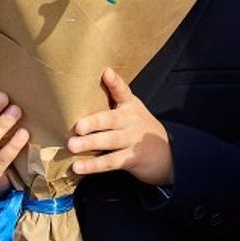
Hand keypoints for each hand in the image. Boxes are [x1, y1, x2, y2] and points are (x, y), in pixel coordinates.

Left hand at [68, 69, 171, 184]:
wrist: (167, 154)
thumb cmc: (137, 129)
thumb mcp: (130, 111)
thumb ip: (111, 103)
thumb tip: (76, 97)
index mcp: (130, 106)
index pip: (123, 91)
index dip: (115, 83)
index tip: (106, 73)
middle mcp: (131, 121)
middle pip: (112, 119)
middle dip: (94, 122)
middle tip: (78, 126)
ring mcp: (132, 140)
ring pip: (110, 141)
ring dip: (90, 143)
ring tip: (72, 146)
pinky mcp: (131, 159)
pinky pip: (111, 161)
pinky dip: (94, 165)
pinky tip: (78, 167)